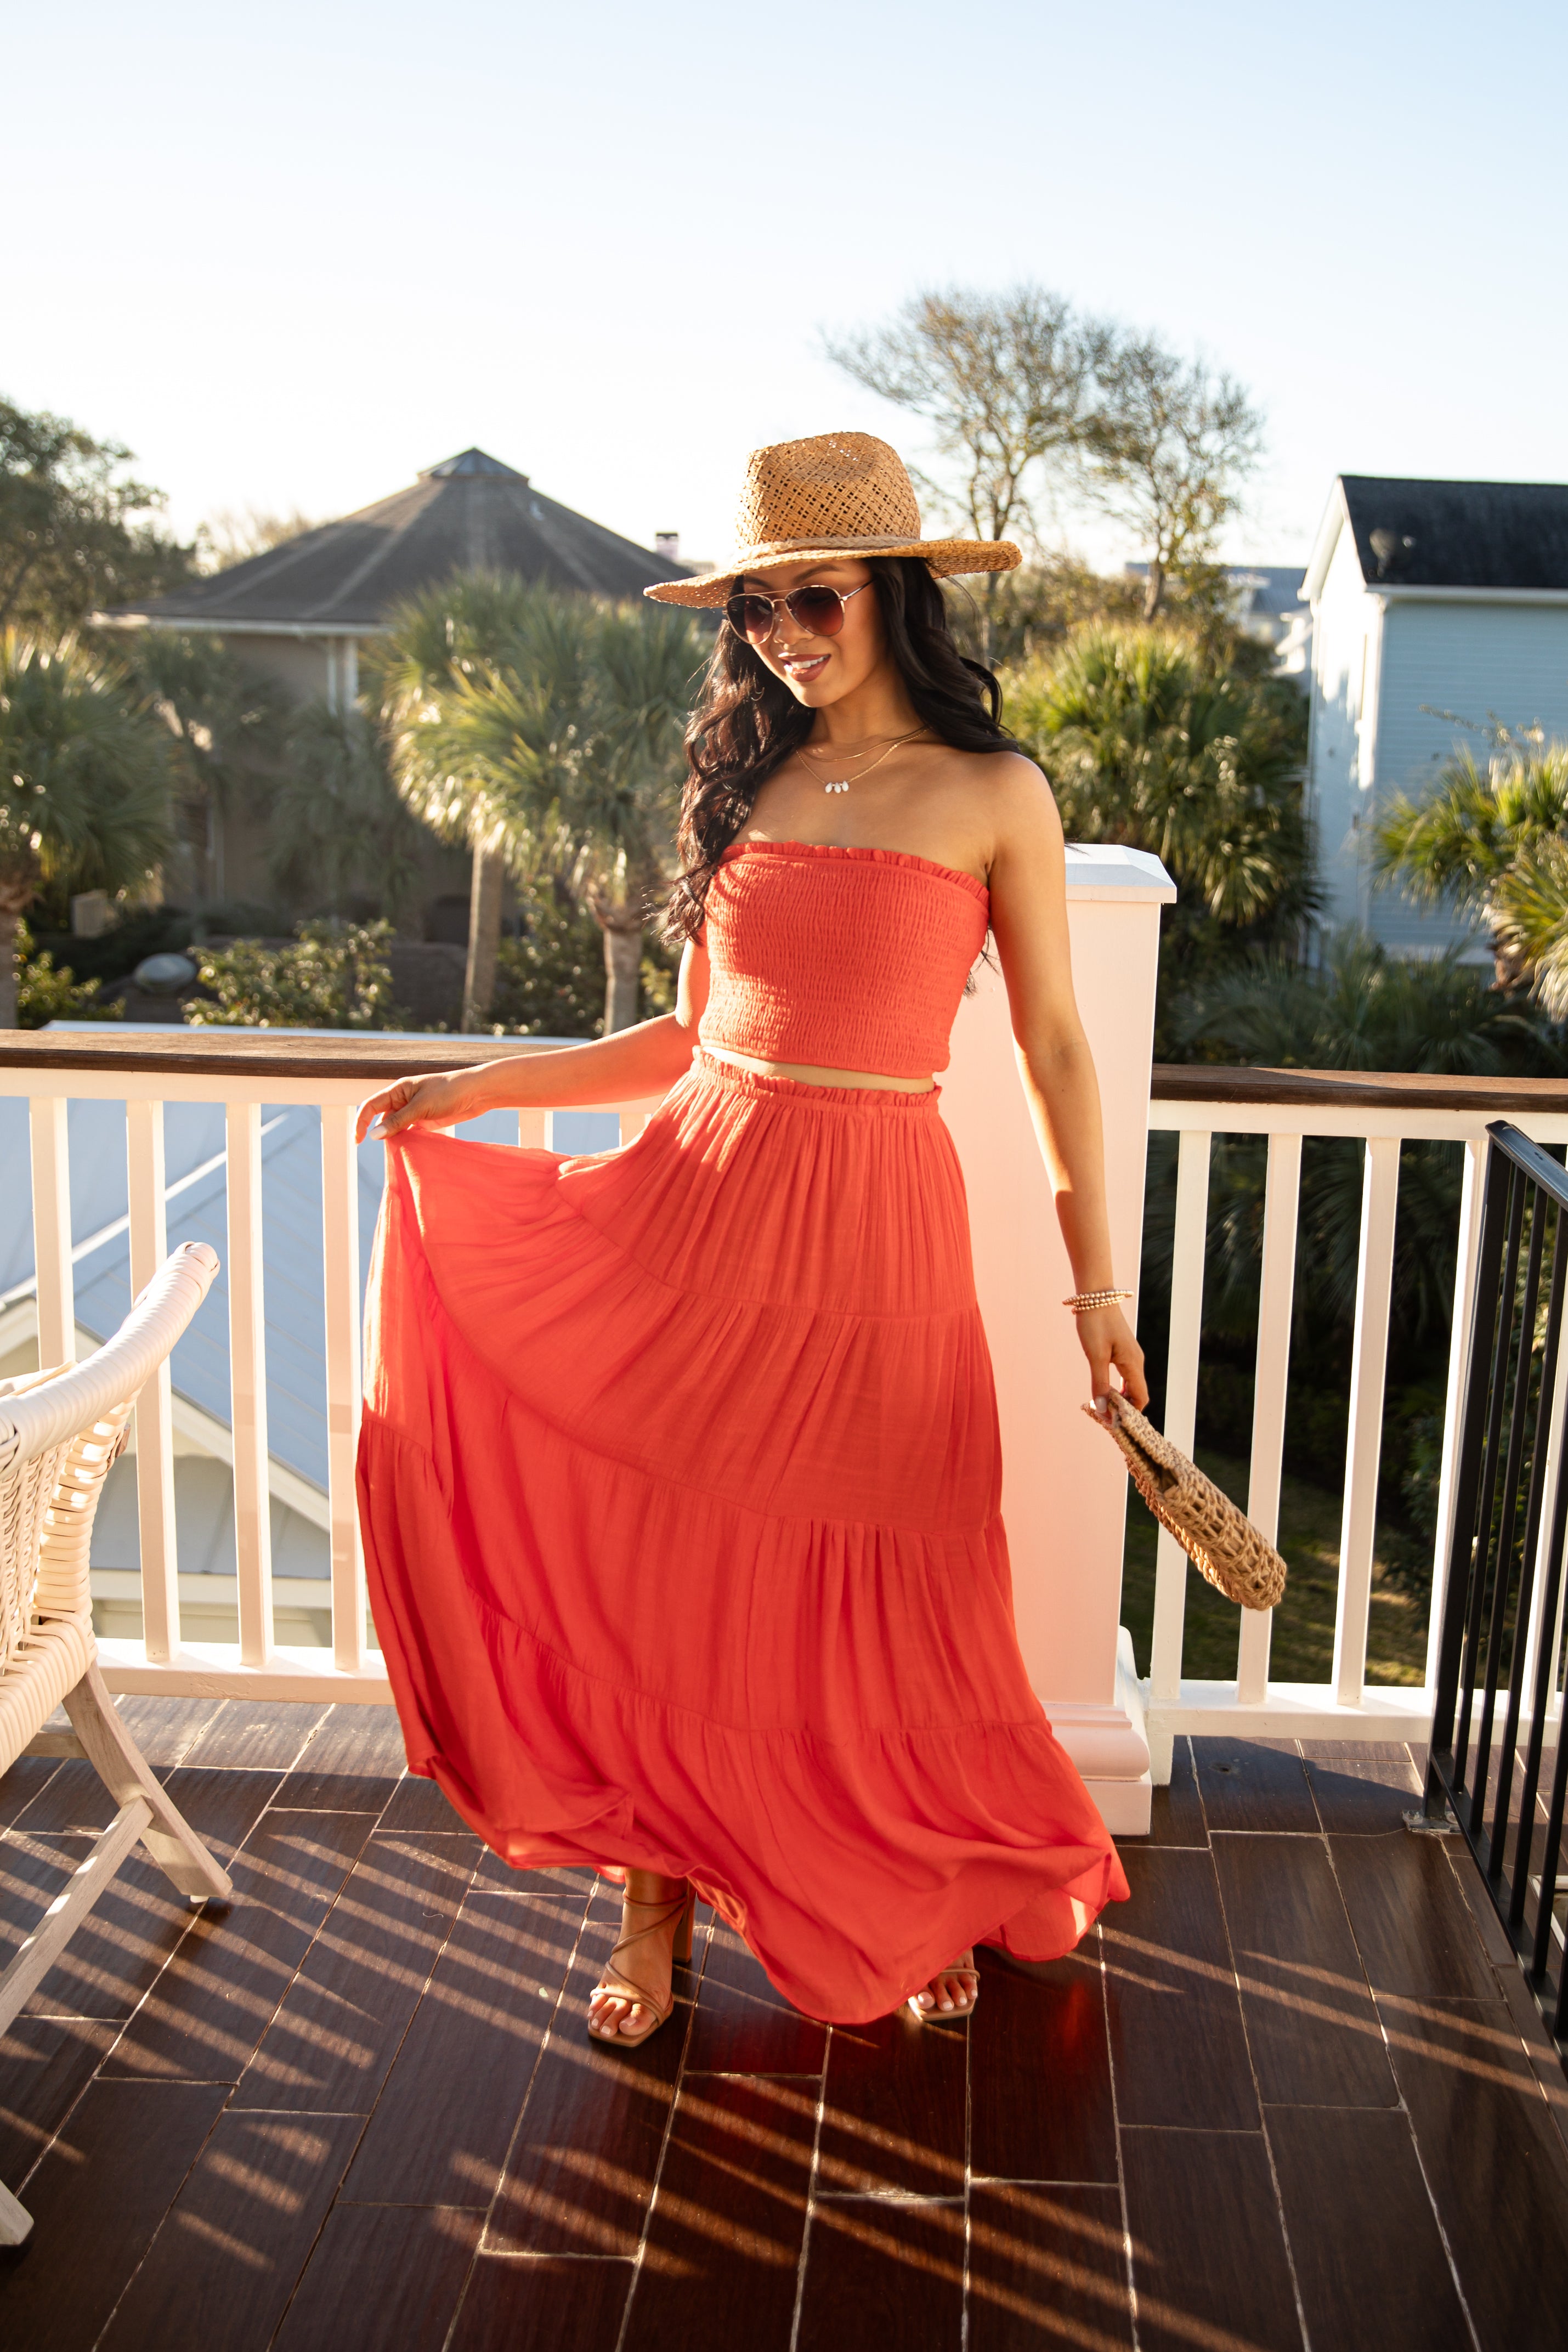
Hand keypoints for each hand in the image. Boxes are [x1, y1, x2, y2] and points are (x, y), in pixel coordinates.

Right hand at [355, 1071, 480, 1145]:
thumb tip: (374, 1135)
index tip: (358, 1140)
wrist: (477, 1092)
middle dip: (379, 1133)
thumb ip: (398, 1121)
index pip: (370, 1105)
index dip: (361, 1122)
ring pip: (395, 1128)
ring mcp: (414, 1111)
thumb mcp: (421, 1107)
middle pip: (381, 1118)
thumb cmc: (449, 1091)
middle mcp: (403, 1100)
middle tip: (385, 1149)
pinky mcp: (425, 1121)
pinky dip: (406, 1142)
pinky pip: (409, 1133)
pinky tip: (408, 1151)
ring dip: (394, 1139)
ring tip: (398, 1152)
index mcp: (398, 1090)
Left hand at [1075, 1304, 1147, 1413]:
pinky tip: (1105, 1389)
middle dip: (1124, 1408)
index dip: (1130, 1414)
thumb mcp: (1095, 1356)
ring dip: (1120, 1398)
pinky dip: (1118, 1386)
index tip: (1114, 1423)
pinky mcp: (1124, 1351)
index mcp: (1133, 1364)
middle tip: (1105, 1417)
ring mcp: (1131, 1356)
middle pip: (1137, 1394)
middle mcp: (1137, 1361)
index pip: (1140, 1398)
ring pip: (1131, 1385)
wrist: (1096, 1297)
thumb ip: (1099, 1383)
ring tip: (1103, 1406)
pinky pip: (1126, 1375)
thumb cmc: (1095, 1324)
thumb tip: (1102, 1409)